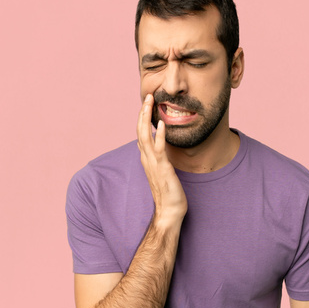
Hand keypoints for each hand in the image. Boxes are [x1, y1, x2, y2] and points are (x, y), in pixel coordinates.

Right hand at [137, 94, 187, 224]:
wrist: (169, 211)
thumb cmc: (168, 193)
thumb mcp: (162, 172)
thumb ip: (158, 160)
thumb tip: (157, 150)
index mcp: (146, 159)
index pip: (140, 134)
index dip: (142, 118)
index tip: (147, 104)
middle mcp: (146, 159)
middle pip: (139, 131)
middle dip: (143, 112)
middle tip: (148, 96)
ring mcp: (153, 163)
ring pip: (144, 136)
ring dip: (146, 118)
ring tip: (150, 102)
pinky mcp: (162, 168)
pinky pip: (158, 149)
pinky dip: (158, 135)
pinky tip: (160, 124)